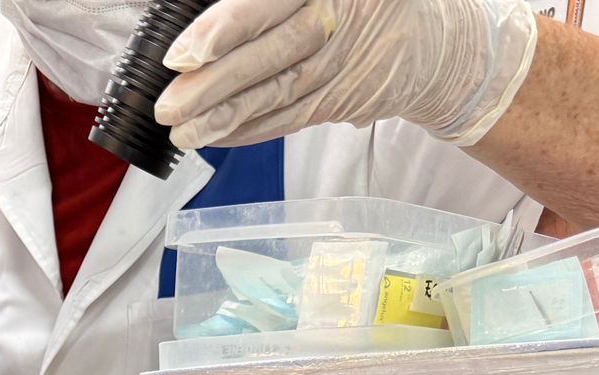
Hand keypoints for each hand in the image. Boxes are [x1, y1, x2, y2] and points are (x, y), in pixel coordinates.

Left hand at [155, 0, 537, 149]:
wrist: (430, 41)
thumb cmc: (364, 3)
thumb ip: (267, 4)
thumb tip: (211, 24)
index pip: (265, 9)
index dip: (221, 31)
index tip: (181, 54)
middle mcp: (338, 23)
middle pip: (267, 57)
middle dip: (212, 85)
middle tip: (169, 105)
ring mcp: (340, 67)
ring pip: (274, 94)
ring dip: (223, 117)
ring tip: (182, 131)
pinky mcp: (340, 101)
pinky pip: (287, 119)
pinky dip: (249, 131)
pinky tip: (215, 137)